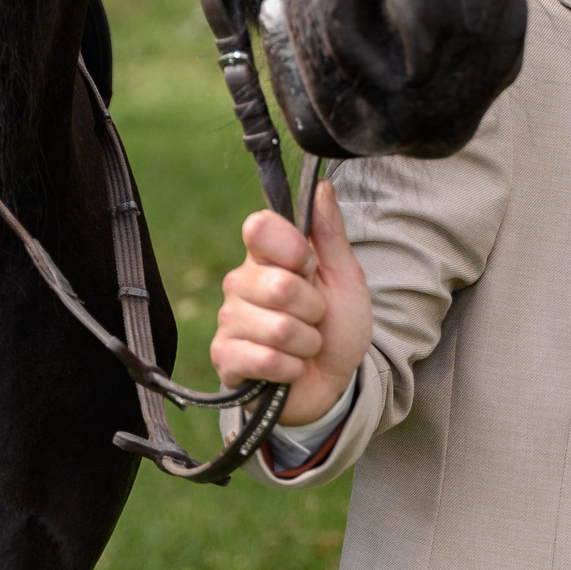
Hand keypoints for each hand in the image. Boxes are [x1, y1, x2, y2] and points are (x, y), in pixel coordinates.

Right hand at [210, 179, 369, 426]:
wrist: (331, 384)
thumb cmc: (337, 327)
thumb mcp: (345, 277)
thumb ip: (330, 233)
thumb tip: (323, 185)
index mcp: (266, 257)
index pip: (258, 227)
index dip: (292, 248)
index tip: (309, 266)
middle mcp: (240, 283)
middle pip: (280, 285)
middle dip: (313, 308)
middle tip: (313, 317)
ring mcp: (229, 321)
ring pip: (278, 328)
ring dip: (306, 342)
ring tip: (302, 345)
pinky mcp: (225, 359)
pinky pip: (266, 360)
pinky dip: (292, 368)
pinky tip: (289, 369)